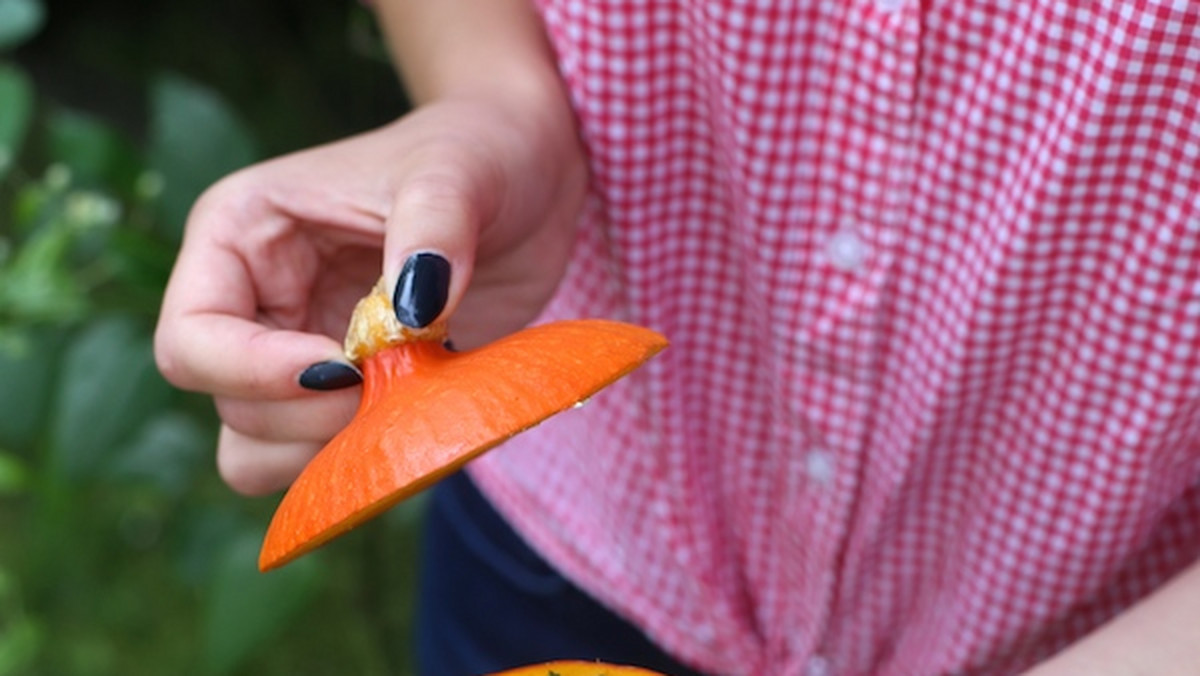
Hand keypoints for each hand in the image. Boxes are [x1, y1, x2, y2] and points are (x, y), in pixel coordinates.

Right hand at [154, 93, 586, 494]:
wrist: (530, 185)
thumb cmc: (478, 154)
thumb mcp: (457, 172)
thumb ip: (433, 232)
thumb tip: (410, 310)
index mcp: (239, 237)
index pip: (192, 339)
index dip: (254, 372)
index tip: (347, 366)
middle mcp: (254, 305)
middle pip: (231, 408)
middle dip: (313, 415)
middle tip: (400, 381)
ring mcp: (299, 357)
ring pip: (261, 453)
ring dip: (332, 453)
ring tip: (408, 402)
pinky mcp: (350, 396)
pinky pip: (323, 464)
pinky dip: (365, 463)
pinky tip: (421, 421)